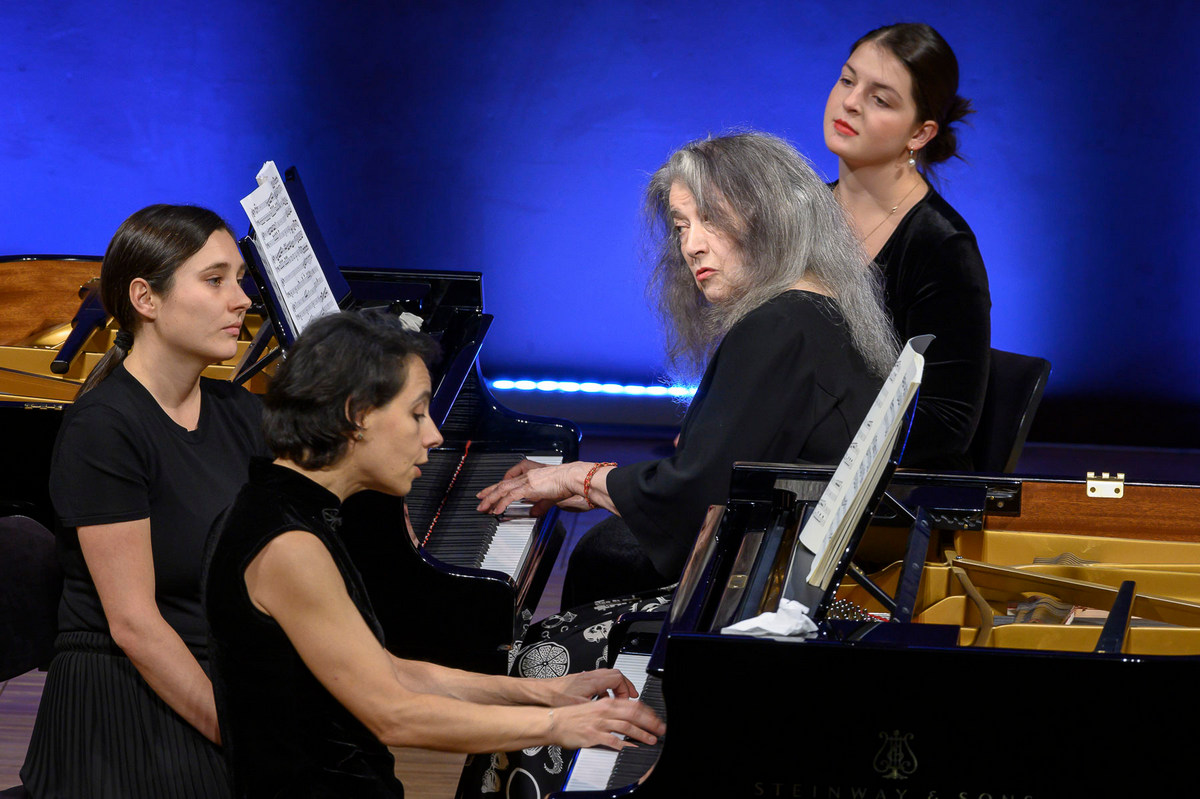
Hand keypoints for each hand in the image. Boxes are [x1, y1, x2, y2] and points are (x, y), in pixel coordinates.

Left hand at [476, 461, 586, 515]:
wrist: (572, 477)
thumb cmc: (566, 482)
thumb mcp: (550, 496)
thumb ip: (540, 504)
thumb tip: (534, 512)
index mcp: (530, 475)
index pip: (509, 480)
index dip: (498, 486)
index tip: (491, 492)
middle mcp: (526, 476)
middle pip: (502, 484)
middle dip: (489, 492)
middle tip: (480, 500)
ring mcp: (526, 481)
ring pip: (502, 489)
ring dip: (491, 499)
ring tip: (482, 507)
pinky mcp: (528, 487)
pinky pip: (509, 497)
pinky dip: (501, 503)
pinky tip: (495, 510)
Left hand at [540, 669, 639, 706]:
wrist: (541, 692)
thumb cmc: (555, 697)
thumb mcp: (579, 706)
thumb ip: (596, 708)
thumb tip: (608, 715)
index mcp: (593, 681)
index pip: (618, 678)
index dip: (627, 689)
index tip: (629, 699)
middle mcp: (590, 676)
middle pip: (616, 674)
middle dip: (625, 686)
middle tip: (630, 696)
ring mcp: (585, 677)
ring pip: (608, 676)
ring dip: (616, 686)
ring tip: (619, 698)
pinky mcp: (581, 681)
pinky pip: (600, 680)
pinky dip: (606, 688)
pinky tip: (602, 699)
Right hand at [547, 696, 664, 750]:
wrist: (554, 721)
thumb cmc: (572, 716)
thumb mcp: (594, 707)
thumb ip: (610, 711)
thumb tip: (627, 717)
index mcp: (606, 702)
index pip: (633, 704)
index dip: (648, 712)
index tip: (656, 719)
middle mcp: (604, 710)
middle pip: (633, 714)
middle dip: (650, 722)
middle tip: (660, 729)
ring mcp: (599, 723)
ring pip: (626, 726)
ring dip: (642, 734)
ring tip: (651, 739)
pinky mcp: (593, 735)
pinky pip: (613, 740)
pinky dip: (625, 745)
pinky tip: (632, 748)